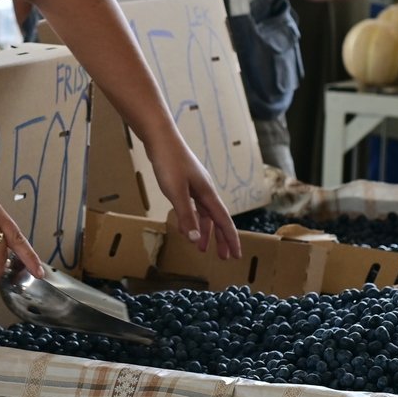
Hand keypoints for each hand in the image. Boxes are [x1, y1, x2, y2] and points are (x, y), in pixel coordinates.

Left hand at [146, 137, 241, 258]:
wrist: (160, 138)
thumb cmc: (169, 162)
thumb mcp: (176, 192)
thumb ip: (186, 216)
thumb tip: (195, 239)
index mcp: (207, 194)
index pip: (224, 221)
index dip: (231, 239)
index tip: (237, 255)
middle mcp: (205, 191)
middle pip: (217, 219)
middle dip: (221, 239)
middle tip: (224, 257)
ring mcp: (196, 186)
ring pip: (205, 214)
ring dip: (205, 232)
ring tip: (202, 248)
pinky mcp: (185, 183)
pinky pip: (195, 207)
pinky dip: (193, 219)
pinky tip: (187, 226)